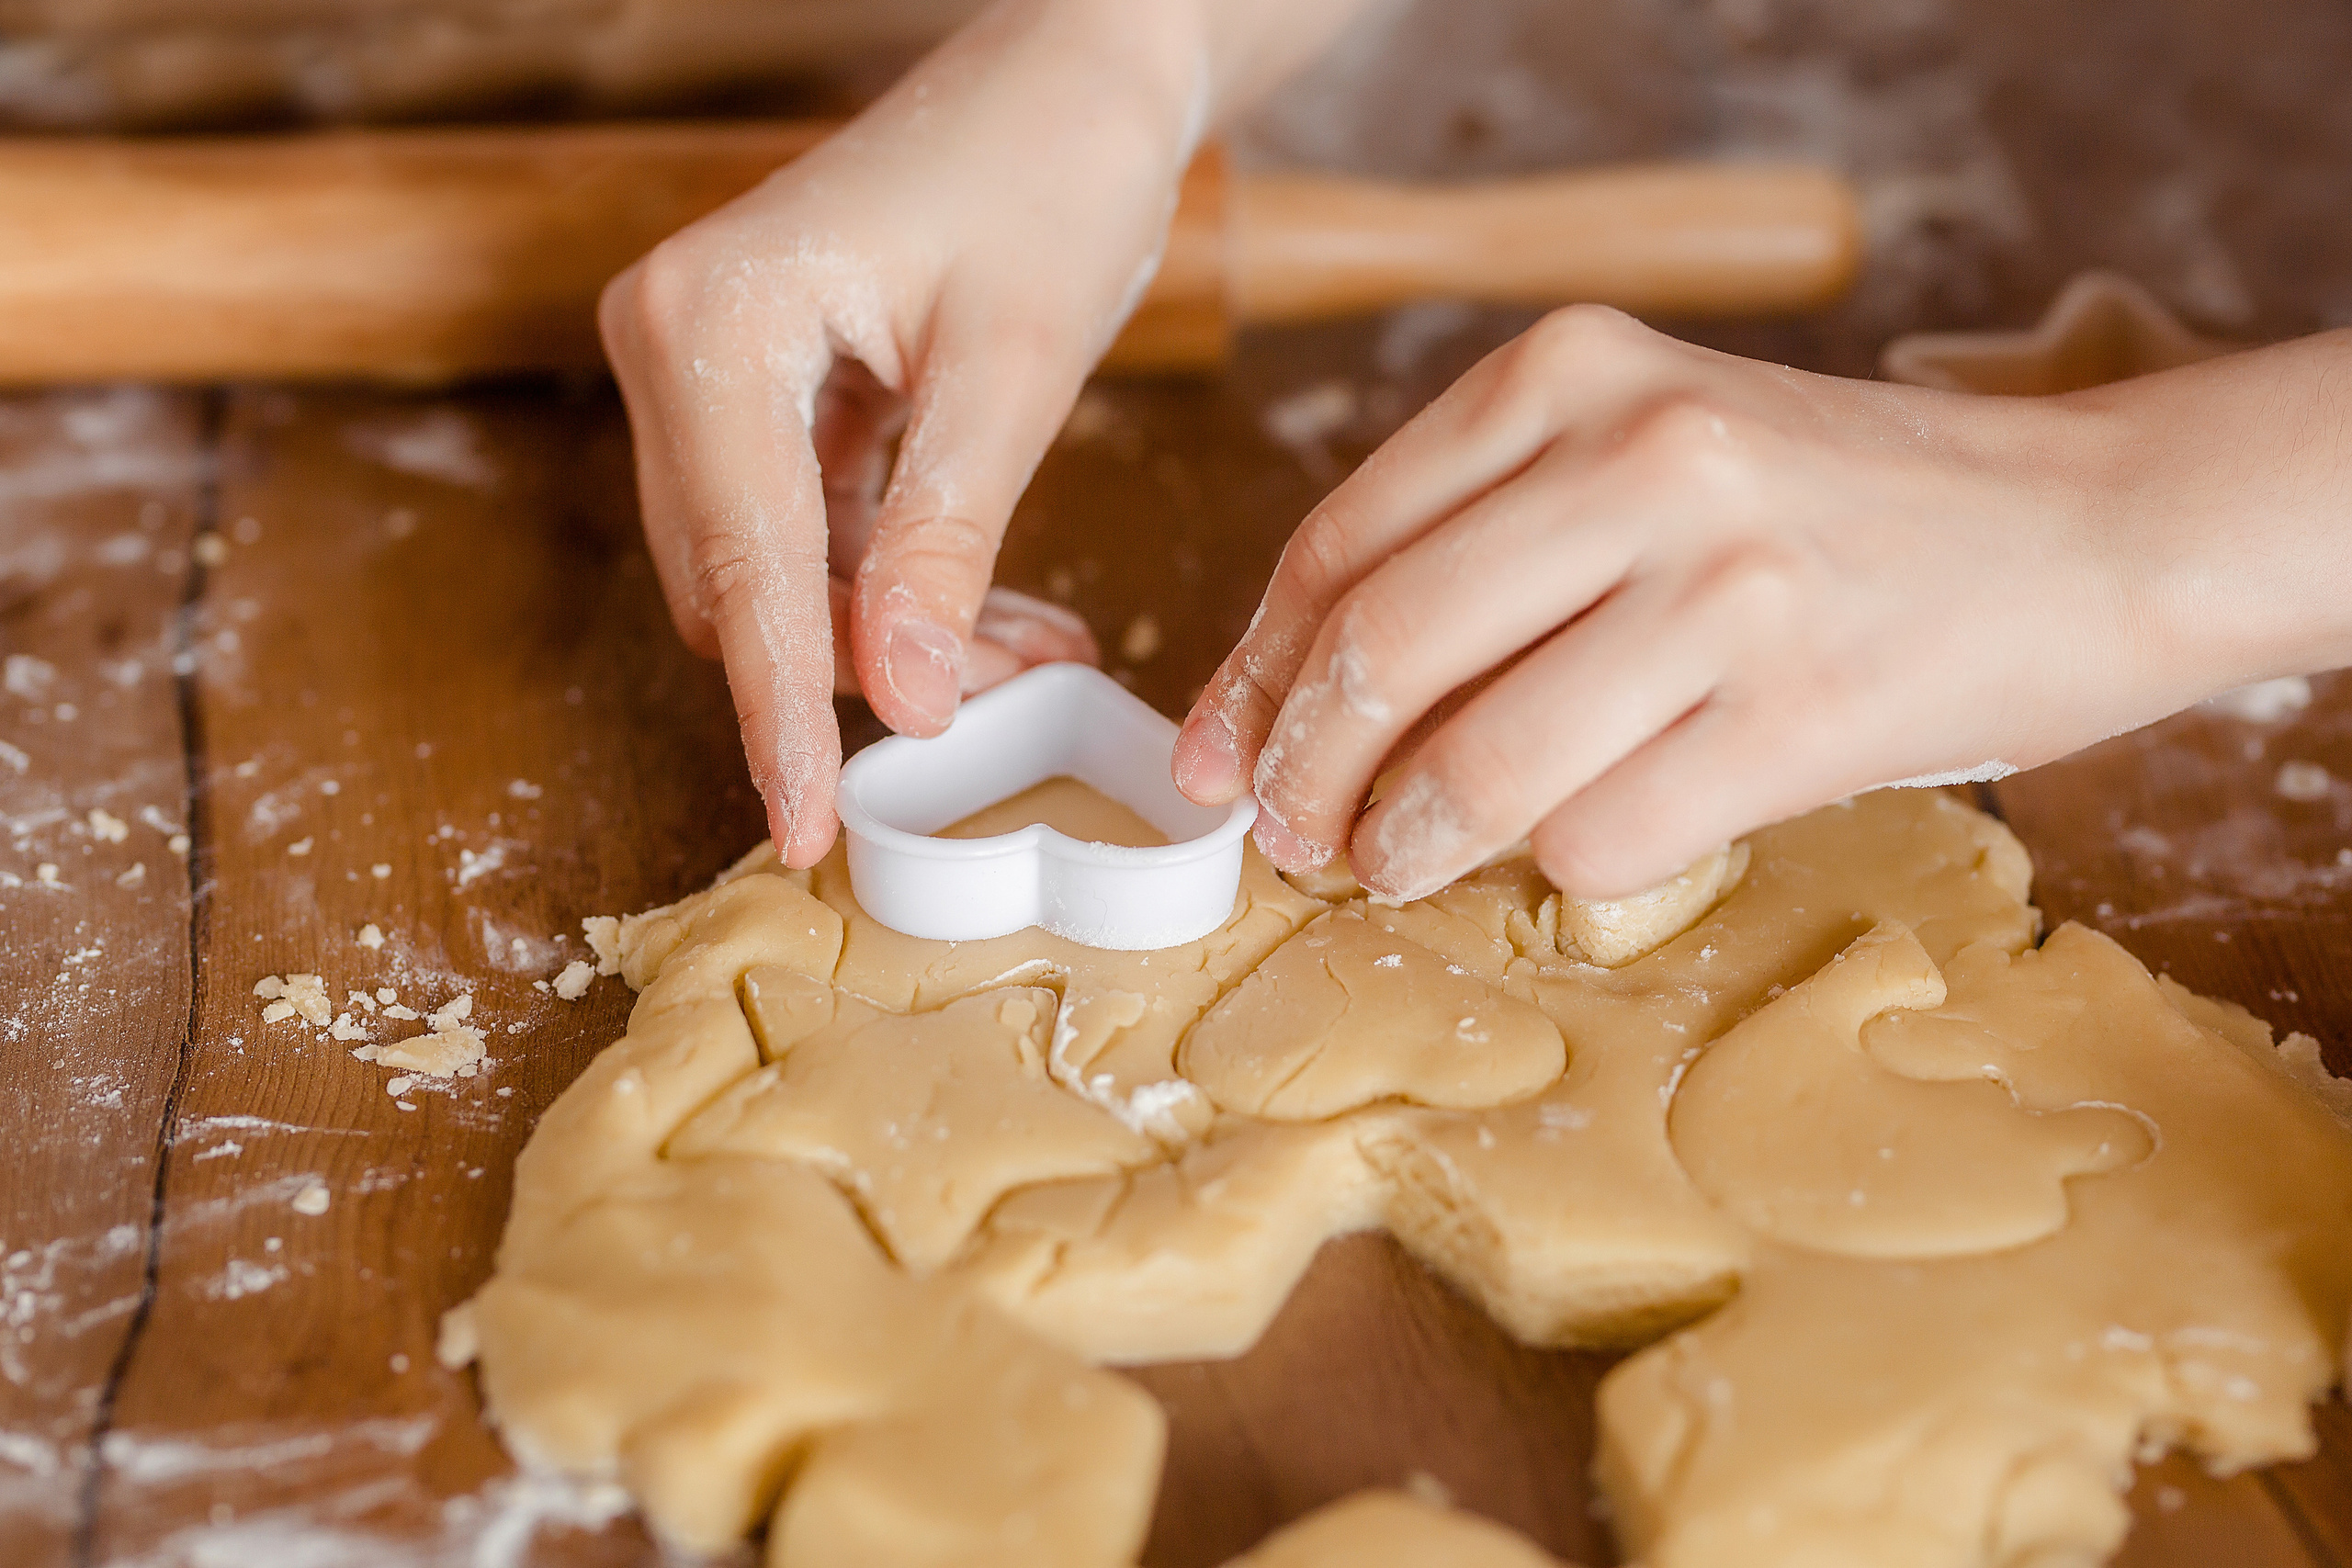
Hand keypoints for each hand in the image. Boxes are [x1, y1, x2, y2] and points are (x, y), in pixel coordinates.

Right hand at [598, 0, 1207, 864]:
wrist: (1072, 76)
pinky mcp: (760, 395)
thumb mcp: (1014, 367)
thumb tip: (902, 697)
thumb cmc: (1050, 175)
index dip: (781, 710)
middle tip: (1001, 709)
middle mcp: (676, 344)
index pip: (743, 563)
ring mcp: (709, 372)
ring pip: (780, 577)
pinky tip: (1001, 621)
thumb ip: (947, 538)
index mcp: (712, 320)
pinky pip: (812, 538)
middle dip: (863, 671)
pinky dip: (899, 592)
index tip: (806, 828)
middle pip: (743, 583)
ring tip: (1032, 657)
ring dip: (894, 640)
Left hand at [1173, 306, 2351, 901]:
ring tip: (1389, 869)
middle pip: (1383, 649)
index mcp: (1574, 374)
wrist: (2085, 527)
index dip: (1254, 670)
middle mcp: (1642, 456)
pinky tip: (1557, 861)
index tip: (1217, 754)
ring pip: (1476, 760)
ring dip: (1403, 845)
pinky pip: (1600, 833)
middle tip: (1293, 837)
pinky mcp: (1798, 709)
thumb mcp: (1650, 450)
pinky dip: (1551, 871)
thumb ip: (1488, 540)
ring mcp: (1724, 583)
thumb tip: (1301, 700)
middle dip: (1305, 772)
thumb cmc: (1837, 507)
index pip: (1342, 540)